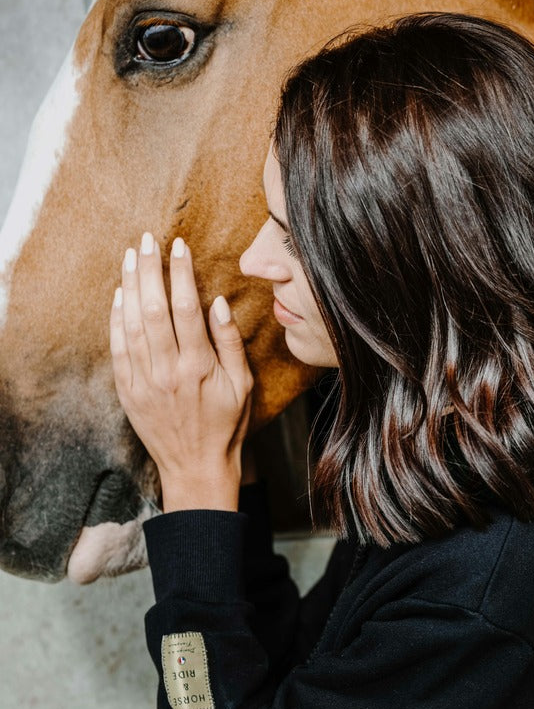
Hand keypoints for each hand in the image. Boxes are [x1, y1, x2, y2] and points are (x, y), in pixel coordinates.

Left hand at [110, 232, 252, 511]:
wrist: (196, 468)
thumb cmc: (226, 426)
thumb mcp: (242, 385)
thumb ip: (229, 342)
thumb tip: (218, 303)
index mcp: (199, 367)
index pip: (186, 308)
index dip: (181, 274)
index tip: (178, 247)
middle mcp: (168, 371)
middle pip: (153, 309)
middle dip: (149, 270)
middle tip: (147, 240)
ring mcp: (144, 382)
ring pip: (132, 324)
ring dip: (129, 287)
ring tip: (130, 257)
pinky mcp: (129, 391)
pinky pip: (118, 349)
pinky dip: (116, 320)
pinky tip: (119, 296)